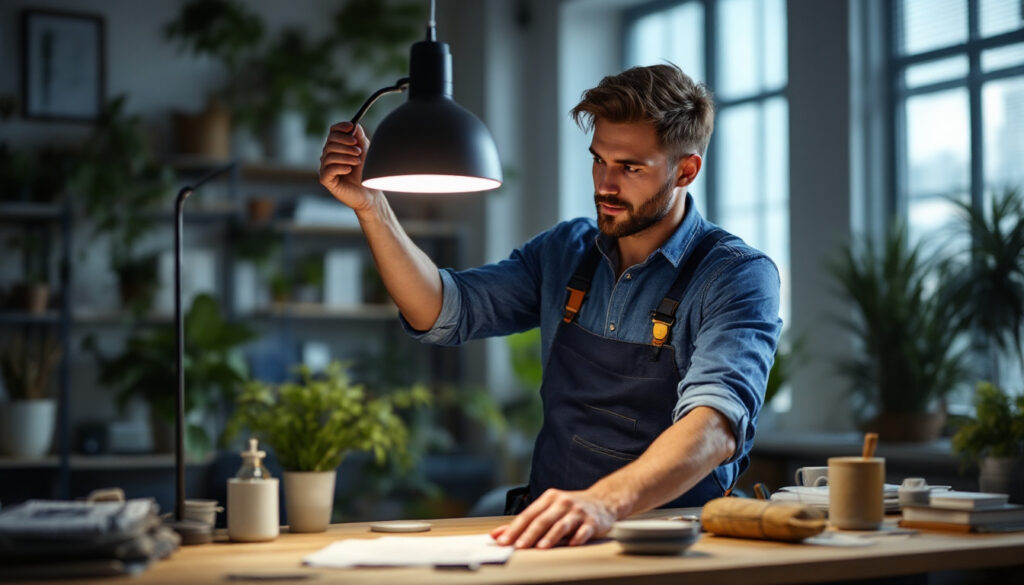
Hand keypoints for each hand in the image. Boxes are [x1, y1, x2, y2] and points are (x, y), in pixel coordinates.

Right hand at [319, 121, 378, 212]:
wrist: (369, 193)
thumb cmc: (366, 172)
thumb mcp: (364, 151)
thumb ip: (358, 137)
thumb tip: (353, 124)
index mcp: (337, 147)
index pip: (333, 132)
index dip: (341, 128)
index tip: (351, 127)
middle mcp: (328, 155)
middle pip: (330, 141)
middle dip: (346, 144)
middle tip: (358, 150)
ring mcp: (325, 167)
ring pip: (330, 155)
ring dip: (346, 156)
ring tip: (358, 162)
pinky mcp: (325, 180)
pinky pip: (328, 169)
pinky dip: (340, 167)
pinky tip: (349, 170)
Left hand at [489, 488, 617, 548]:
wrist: (603, 501)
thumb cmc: (570, 508)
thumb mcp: (548, 509)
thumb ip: (524, 522)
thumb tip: (496, 535)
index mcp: (549, 498)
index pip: (528, 515)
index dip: (514, 528)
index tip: (503, 541)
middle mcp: (562, 503)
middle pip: (542, 520)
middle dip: (528, 534)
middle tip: (518, 546)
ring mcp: (578, 512)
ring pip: (561, 525)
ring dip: (550, 537)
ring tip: (541, 547)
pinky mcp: (592, 521)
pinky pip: (584, 531)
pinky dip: (577, 538)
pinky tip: (570, 545)